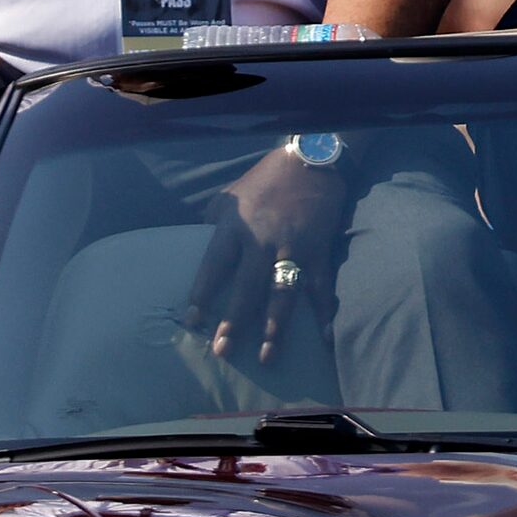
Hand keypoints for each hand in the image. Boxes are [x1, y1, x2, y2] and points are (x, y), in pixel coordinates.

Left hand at [187, 148, 348, 367]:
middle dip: (234, 322)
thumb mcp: (227, 197)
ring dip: (274, 327)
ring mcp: (293, 247)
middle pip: (246, 288)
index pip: (214, 266)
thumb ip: (212, 224)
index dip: (202, 295)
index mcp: (235, 226)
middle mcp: (263, 240)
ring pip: (282, 293)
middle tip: (222, 351)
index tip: (192, 321)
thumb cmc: (264, 180)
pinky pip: (321, 287)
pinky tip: (324, 338)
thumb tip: (197, 249)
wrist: (310, 160)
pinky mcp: (319, 250)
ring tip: (266, 356)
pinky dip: (324, 313)